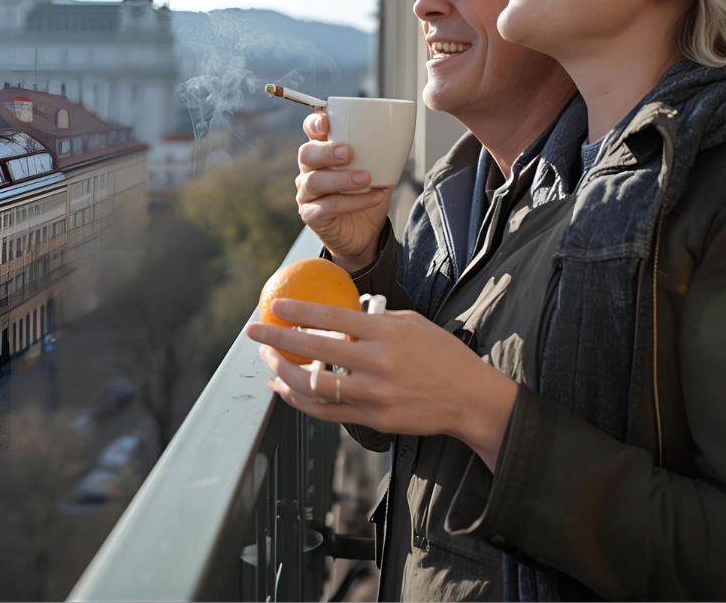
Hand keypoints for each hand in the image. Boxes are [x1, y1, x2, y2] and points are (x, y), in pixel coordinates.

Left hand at [245, 299, 518, 470]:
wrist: (469, 399)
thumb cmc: (442, 356)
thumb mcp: (412, 324)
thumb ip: (374, 320)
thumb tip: (336, 317)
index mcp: (387, 333)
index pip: (333, 317)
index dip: (299, 312)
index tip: (275, 306)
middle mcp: (377, 364)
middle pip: (315, 352)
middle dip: (278, 342)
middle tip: (255, 333)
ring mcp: (374, 396)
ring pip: (314, 387)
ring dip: (283, 375)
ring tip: (269, 362)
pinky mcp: (374, 420)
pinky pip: (327, 412)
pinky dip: (300, 400)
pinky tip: (286, 389)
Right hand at [295, 112, 391, 270]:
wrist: (365, 233)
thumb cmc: (367, 195)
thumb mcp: (377, 171)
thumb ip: (381, 153)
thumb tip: (399, 134)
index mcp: (323, 152)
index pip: (310, 131)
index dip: (314, 123)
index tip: (326, 122)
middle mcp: (309, 170)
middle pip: (306, 154)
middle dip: (326, 151)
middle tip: (349, 152)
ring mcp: (307, 194)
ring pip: (314, 181)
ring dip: (341, 178)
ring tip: (366, 178)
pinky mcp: (311, 215)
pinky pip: (327, 207)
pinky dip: (352, 201)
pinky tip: (374, 197)